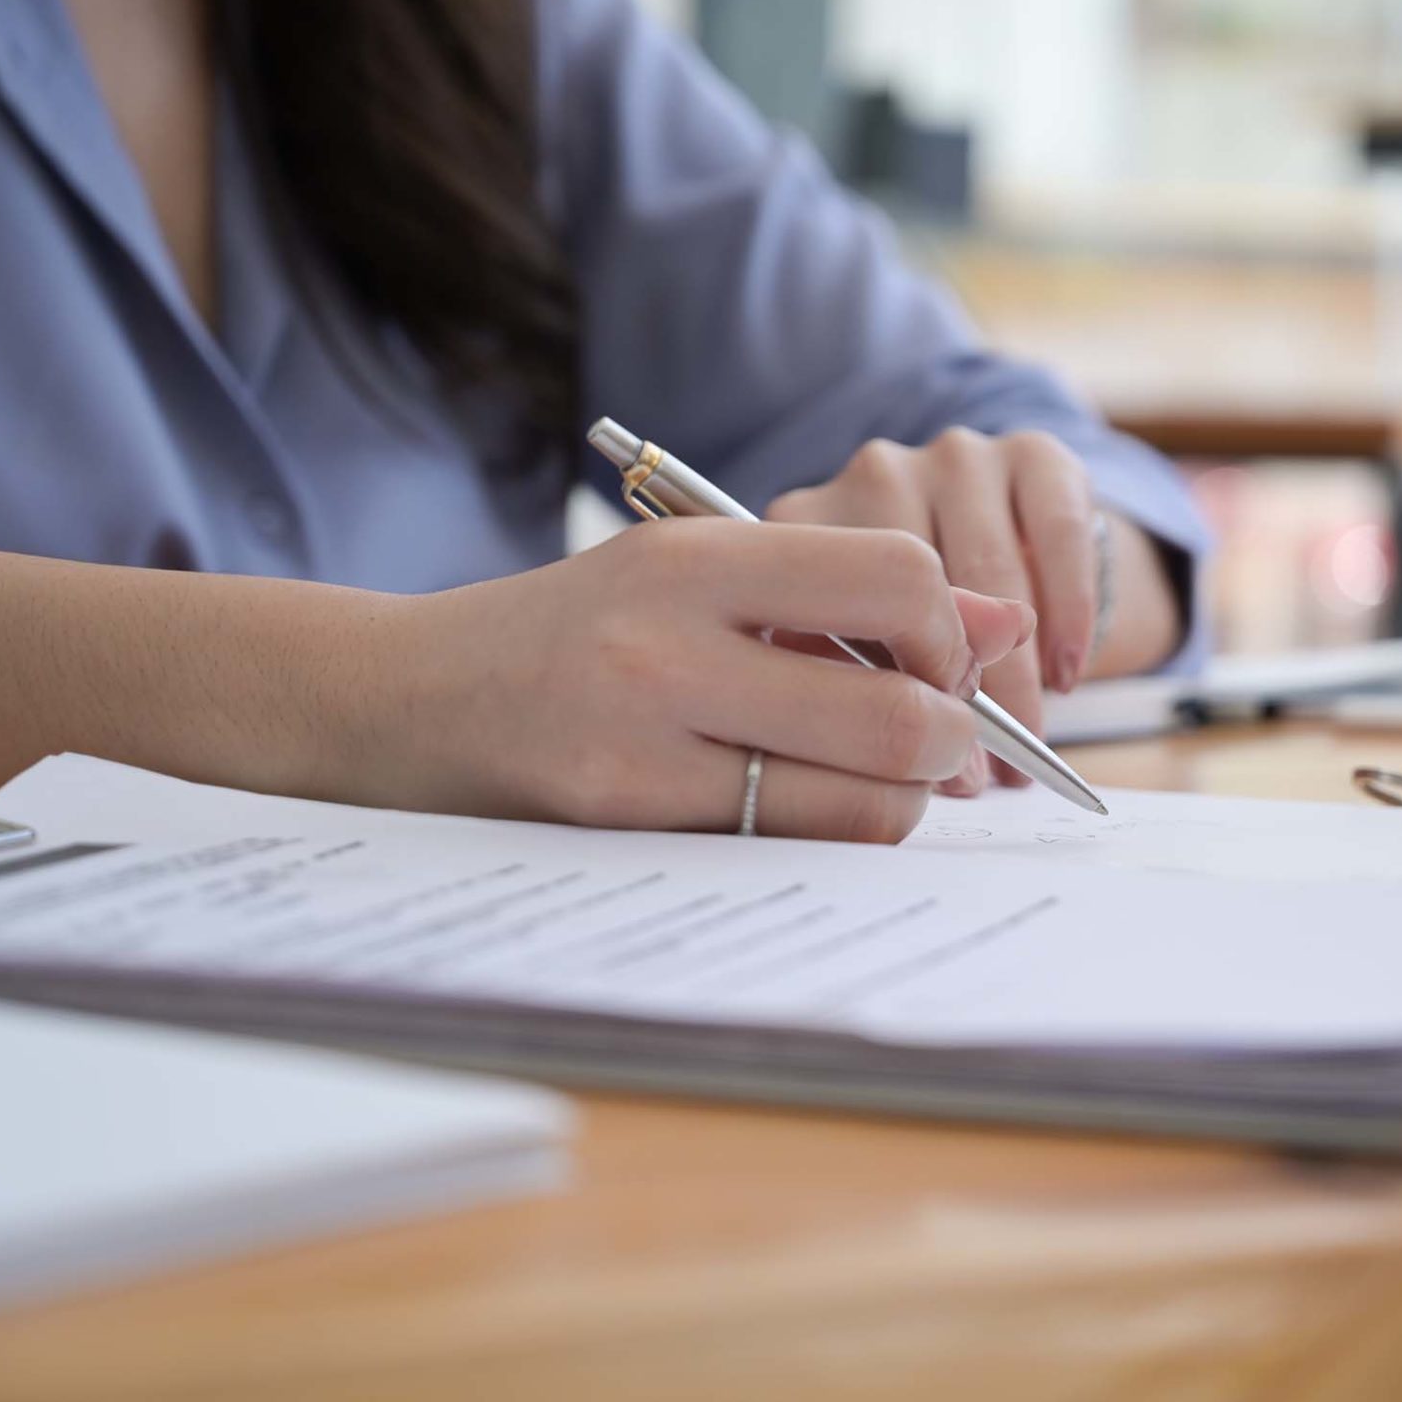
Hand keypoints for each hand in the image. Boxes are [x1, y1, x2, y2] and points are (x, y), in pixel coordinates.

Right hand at [381, 520, 1033, 841]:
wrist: (401, 699)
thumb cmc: (569, 636)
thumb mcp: (688, 574)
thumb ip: (836, 591)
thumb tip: (1001, 621)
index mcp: (696, 556)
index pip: (898, 574)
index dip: (950, 629)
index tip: (935, 657)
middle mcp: (671, 640)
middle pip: (900, 709)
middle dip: (952, 739)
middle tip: (939, 743)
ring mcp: (644, 741)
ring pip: (860, 799)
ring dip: (903, 801)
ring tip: (878, 781)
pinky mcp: (626, 823)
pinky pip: (788, 846)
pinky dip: (831, 835)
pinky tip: (806, 809)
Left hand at [767, 429, 1118, 794]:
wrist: (1003, 539)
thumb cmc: (915, 621)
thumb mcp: (875, 648)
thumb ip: (884, 680)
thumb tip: (941, 752)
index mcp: (808, 521)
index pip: (836, 608)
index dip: (883, 692)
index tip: (920, 761)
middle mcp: (875, 472)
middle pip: (918, 588)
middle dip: (958, 692)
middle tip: (984, 769)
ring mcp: (955, 454)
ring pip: (993, 569)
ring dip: (1020, 670)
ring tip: (1033, 741)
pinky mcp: (1034, 449)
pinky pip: (1058, 531)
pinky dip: (1070, 610)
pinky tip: (1071, 670)